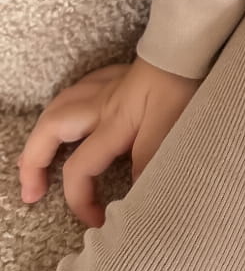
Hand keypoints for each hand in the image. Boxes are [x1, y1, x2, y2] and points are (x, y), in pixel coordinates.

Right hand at [16, 55, 198, 226]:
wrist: (186, 50)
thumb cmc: (181, 88)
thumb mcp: (170, 131)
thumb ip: (149, 164)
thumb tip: (137, 200)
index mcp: (111, 123)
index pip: (79, 169)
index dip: (80, 201)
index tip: (97, 221)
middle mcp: (97, 106)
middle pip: (47, 133)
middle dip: (32, 165)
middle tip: (32, 192)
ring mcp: (102, 88)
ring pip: (54, 110)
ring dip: (41, 137)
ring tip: (36, 160)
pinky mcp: (112, 77)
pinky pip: (75, 92)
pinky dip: (62, 110)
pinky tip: (68, 118)